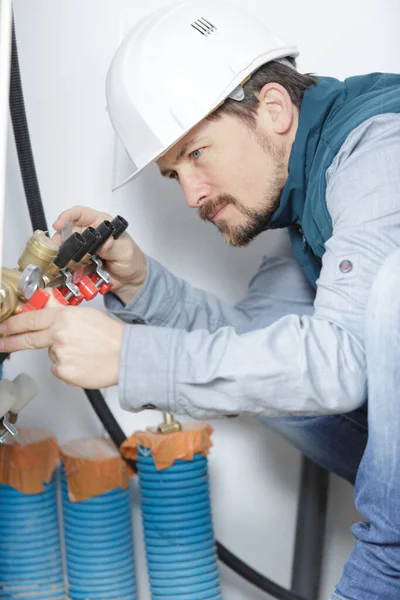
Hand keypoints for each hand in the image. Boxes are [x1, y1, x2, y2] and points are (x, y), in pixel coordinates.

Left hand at [0, 296, 124, 388]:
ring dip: (60, 353)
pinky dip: (68, 367)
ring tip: (82, 351)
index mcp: (63, 318)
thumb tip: (43, 302)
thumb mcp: (84, 314)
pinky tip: (82, 361)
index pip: (30, 320)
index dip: (12, 324)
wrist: (126, 355)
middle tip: (1, 342)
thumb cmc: (110, 335)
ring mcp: (60, 356)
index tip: (3, 327)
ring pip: (50, 354)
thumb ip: (59, 310)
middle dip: (10, 340)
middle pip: (28, 339)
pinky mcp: (65, 372)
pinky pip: (59, 369)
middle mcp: (59, 336)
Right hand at [53, 206, 146, 303]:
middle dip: (60, 240)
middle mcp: (89, 234)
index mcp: (100, 223)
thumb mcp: (125, 251)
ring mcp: (84, 249)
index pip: (80, 213)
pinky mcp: (81, 263)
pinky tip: (65, 272)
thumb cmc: (131, 260)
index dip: (67, 216)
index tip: (58, 226)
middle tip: (57, 251)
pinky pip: (69, 264)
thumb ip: (113, 246)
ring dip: (62, 255)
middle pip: (68, 232)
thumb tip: (104, 241)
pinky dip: (66, 268)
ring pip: (66, 248)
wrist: (131, 281)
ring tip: (61, 263)